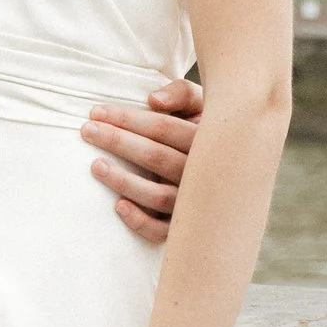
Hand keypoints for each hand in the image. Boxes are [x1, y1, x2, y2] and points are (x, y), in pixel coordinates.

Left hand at [82, 77, 202, 245]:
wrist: (240, 175)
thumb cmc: (210, 134)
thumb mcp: (205, 107)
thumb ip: (183, 94)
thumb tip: (153, 100)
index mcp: (207, 141)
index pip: (163, 128)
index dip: (128, 118)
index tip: (96, 112)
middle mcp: (203, 174)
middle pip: (157, 158)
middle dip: (118, 142)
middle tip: (86, 131)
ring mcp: (195, 203)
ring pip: (158, 196)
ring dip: (124, 181)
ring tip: (96, 166)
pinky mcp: (186, 226)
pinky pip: (163, 232)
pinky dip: (141, 221)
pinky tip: (118, 206)